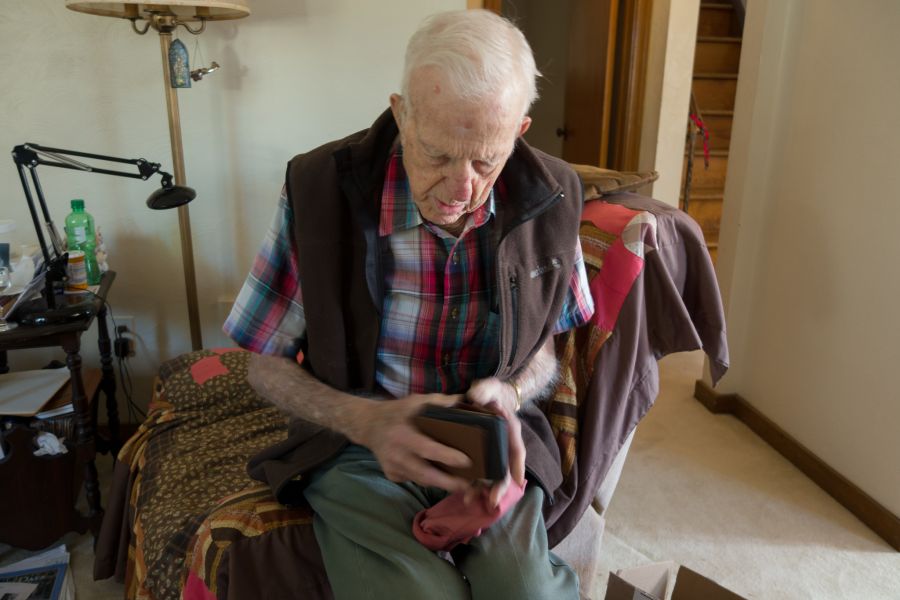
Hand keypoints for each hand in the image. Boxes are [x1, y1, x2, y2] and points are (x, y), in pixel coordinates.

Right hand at [353, 393, 472, 492]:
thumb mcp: (414, 401)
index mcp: (403, 435)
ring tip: (462, 483)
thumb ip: (438, 401)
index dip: (447, 457)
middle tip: (468, 485)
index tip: (467, 461)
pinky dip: (428, 479)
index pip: (428, 449)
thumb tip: (462, 400)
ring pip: (421, 480)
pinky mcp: (392, 475)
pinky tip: (441, 476)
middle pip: (425, 474)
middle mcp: (397, 455)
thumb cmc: (396, 412)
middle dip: (448, 483)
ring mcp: (393, 468)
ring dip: (441, 483)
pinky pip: (414, 480)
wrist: (368, 425)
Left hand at [464, 378, 525, 507]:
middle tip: (491, 502)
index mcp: (510, 430)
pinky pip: (480, 472)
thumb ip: (484, 390)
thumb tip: (475, 395)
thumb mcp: (489, 388)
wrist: (487, 397)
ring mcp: (493, 452)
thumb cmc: (491, 393)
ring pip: (492, 475)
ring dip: (484, 490)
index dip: (517, 466)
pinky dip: (473, 484)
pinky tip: (464, 495)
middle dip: (500, 487)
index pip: (517, 449)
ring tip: (470, 501)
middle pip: (506, 469)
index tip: (517, 482)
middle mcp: (504, 444)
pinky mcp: (481, 455)